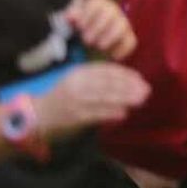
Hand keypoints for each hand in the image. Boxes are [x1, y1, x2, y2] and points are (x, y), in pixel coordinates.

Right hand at [34, 62, 149, 139]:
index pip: (106, 71)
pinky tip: (124, 113)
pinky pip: (96, 114)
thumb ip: (99, 78)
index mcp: (79, 72)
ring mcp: (75, 101)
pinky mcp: (75, 116)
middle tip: (146, 90)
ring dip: (125, 99)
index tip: (140, 79)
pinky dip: (111, 112)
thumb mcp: (79, 79)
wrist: (40, 114)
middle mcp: (77, 84)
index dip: (125, 74)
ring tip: (140, 100)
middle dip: (129, 87)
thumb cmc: (65, 95)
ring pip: (104, 98)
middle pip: (108, 83)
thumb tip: (130, 81)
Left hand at [68, 0, 137, 60]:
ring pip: (122, 26)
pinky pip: (130, 41)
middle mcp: (112, 11)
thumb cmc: (80, 29)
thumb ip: (72, 18)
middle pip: (110, 13)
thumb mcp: (74, 22)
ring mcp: (122, 23)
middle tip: (86, 39)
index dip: (88, 15)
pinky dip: (123, 49)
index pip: (96, 4)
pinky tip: (112, 55)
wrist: (90, 43)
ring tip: (100, 46)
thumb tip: (69, 17)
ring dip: (110, 36)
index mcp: (98, 4)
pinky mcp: (128, 37)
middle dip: (98, 27)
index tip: (79, 27)